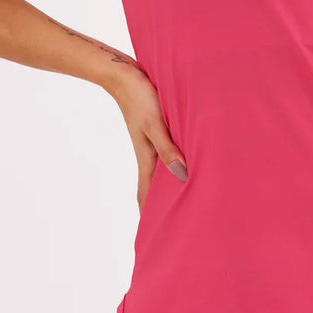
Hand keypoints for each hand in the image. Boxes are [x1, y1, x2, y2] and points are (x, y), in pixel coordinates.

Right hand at [109, 67, 187, 212]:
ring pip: (164, 172)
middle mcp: (149, 155)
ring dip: (173, 186)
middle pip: (156, 189)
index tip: (156, 238)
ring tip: (189, 200)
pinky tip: (188, 163)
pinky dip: (177, 165)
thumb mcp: (155, 124)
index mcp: (147, 159)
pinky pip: (168, 155)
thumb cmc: (140, 97)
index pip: (147, 196)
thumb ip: (168, 149)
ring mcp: (152, 144)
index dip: (150, 217)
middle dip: (165, 207)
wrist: (123, 74)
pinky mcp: (157, 132)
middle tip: (181, 225)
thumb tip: (182, 177)